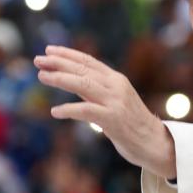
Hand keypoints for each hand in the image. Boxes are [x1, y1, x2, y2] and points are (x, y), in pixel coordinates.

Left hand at [35, 45, 176, 178]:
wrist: (155, 142)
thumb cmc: (131, 124)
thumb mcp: (113, 100)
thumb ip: (94, 90)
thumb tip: (69, 79)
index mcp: (116, 79)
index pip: (88, 61)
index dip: (67, 54)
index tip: (49, 50)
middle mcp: (116, 86)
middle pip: (83, 69)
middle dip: (59, 63)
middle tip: (38, 60)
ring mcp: (115, 101)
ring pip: (83, 84)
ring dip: (60, 79)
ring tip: (42, 76)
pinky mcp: (113, 119)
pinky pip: (86, 111)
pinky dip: (69, 109)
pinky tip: (55, 112)